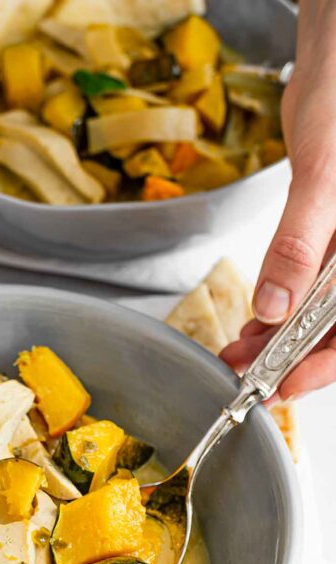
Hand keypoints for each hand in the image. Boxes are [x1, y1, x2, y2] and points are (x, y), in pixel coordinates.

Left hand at [222, 1, 335, 396]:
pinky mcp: (331, 237)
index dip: (321, 365)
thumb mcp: (327, 176)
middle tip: (243, 380)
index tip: (279, 387)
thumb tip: (274, 309)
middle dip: (290, 358)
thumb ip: (300, 245)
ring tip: (237, 357)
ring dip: (279, 338)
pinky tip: (251, 325)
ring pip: (321, 313)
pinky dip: (279, 307)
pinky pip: (309, 286)